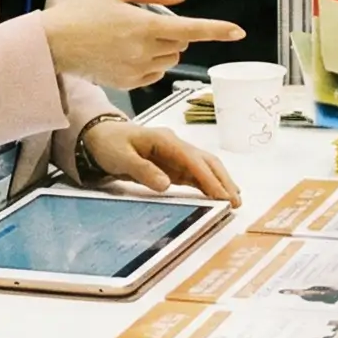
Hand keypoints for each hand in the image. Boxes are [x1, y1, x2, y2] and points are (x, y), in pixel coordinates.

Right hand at [42, 0, 244, 90]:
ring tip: (132, 36)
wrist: (53, 44)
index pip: (191, 29)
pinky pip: (153, 74)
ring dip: (163, 48)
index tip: (239, 31)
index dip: (217, 30)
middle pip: (181, 44)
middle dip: (174, 32)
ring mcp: (136, 70)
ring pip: (169, 60)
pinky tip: (126, 53)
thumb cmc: (82, 11)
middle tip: (145, 20)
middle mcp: (144, 51)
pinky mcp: (127, 83)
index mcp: (144, 26)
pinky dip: (150, 63)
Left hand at [87, 123, 241, 203]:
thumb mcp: (121, 157)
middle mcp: (176, 145)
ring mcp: (176, 155)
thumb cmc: (110, 145)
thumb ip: (143, 170)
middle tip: (236, 201)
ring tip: (234, 200)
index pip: (192, 159)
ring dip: (220, 182)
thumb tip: (166, 184)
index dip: (208, 178)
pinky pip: (195, 174)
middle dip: (223, 180)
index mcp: (165, 140)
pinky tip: (219, 194)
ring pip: (205, 167)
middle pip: (206, 161)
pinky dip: (209, 184)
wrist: (101, 136)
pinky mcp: (174, 165)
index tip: (221, 195)